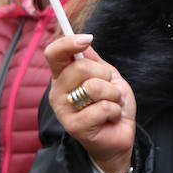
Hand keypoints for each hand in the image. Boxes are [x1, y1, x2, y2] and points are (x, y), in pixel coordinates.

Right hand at [45, 34, 135, 172]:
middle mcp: (58, 91)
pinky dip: (114, 111)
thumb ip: (95, 60)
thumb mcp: (108, 76)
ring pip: (93, 87)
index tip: (87, 39)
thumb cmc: (112, 104)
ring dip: (112, 94)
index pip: (53, 54)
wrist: (119, 134)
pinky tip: (109, 118)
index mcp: (63, 76)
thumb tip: (84, 39)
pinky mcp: (74, 126)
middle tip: (109, 89)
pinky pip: (102, 108)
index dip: (68, 43)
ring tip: (111, 104)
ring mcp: (63, 110)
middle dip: (105, 75)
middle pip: (79, 67)